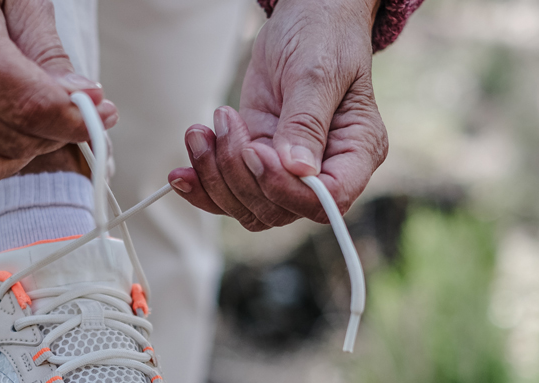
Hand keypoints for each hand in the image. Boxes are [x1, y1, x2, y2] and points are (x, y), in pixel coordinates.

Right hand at [0, 0, 117, 186]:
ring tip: (40, 115)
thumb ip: (49, 52)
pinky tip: (9, 122)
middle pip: (16, 140)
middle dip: (59, 132)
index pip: (28, 105)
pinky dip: (3, 154)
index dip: (73, 119)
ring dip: (32, 148)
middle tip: (77, 108)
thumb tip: (84, 100)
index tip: (103, 113)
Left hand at [168, 0, 387, 229]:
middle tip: (225, 121)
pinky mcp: (258, 160)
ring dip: (215, 176)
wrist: (306, 18)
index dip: (285, 188)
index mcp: (357, 151)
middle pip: (279, 208)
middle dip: (239, 175)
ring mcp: (289, 169)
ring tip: (200, 131)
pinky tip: (182, 172)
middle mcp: (326, 169)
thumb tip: (298, 168)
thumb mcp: (317, 72)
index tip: (256, 150)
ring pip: (249, 206)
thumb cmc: (323, 36)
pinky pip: (230, 193)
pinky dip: (203, 185)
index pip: (328, 199)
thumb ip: (306, 122)